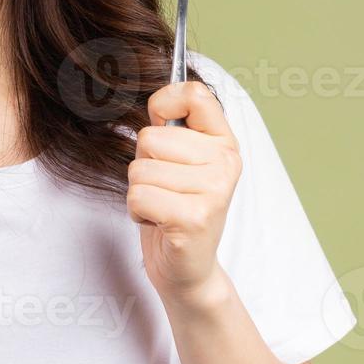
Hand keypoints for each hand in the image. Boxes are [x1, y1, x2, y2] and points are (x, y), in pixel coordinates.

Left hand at [127, 79, 241, 300]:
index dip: (165, 101)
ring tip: (162, 207)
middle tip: (165, 189)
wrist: (189, 269)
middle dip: (144, 165)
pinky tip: (159, 222)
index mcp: (224, 143)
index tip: (160, 120)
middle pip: (151, 137)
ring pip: (140, 169)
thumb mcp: (177, 162)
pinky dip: (137, 212)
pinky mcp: (194, 218)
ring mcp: (214, 190)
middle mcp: (225, 163)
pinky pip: (138, 196)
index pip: (195, 94)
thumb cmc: (176, 210)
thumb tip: (158, 97)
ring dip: (139, 192)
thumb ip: (170, 130)